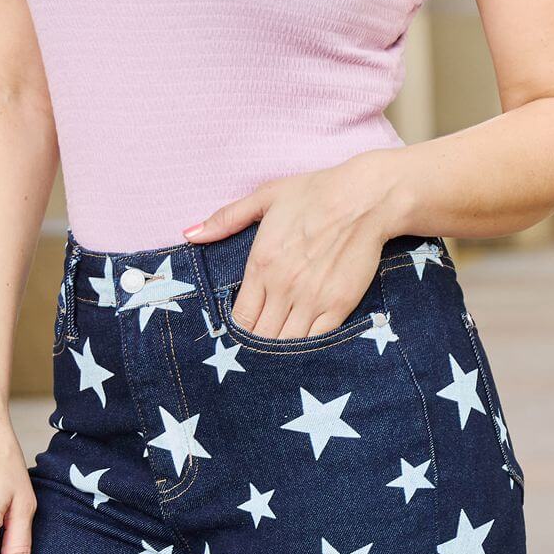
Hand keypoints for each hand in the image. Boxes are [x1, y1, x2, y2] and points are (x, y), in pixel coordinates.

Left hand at [183, 150, 407, 338]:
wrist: (364, 199)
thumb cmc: (315, 193)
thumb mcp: (265, 197)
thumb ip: (225, 219)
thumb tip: (189, 235)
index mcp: (261, 264)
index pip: (240, 317)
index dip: (237, 332)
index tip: (240, 337)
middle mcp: (283, 287)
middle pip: (260, 337)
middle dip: (255, 350)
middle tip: (255, 356)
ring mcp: (312, 300)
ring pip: (286, 344)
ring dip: (279, 355)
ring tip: (275, 360)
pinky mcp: (338, 306)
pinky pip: (317, 341)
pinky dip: (307, 351)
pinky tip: (302, 355)